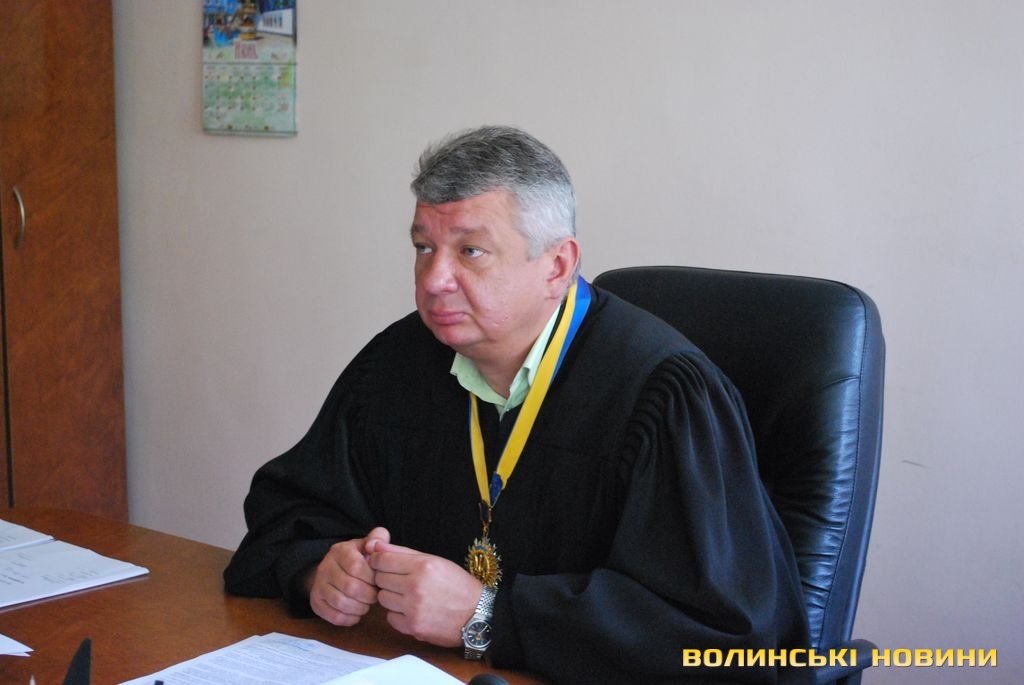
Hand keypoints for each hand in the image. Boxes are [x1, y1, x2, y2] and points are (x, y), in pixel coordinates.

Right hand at [307, 527, 390, 625]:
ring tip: (367, 604)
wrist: (334, 569)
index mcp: (340, 551)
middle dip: (369, 595)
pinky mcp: (316, 603)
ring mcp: (318, 586)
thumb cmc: (358, 558)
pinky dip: (350, 618)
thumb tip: (374, 545)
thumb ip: (377, 538)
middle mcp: (325, 567)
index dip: (372, 578)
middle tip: (375, 596)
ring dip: (360, 608)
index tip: (379, 581)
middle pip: (350, 587)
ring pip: (341, 603)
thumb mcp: (367, 544)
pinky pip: (334, 617)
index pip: (356, 567)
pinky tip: (357, 613)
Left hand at [368, 540, 483, 646]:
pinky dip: (397, 614)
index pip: (382, 560)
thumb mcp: (435, 560)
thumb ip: (402, 552)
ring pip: (382, 599)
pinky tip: (411, 610)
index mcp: (422, 566)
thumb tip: (375, 544)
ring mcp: (413, 609)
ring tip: (408, 595)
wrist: (477, 615)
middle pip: (379, 579)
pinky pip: (390, 618)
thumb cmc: (457, 585)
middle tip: (400, 580)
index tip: (382, 563)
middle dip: (386, 578)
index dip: (378, 561)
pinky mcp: (413, 627)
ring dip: (391, 597)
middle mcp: (415, 586)